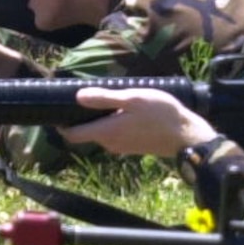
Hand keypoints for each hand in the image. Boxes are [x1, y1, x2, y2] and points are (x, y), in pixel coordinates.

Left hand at [57, 87, 220, 157]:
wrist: (186, 136)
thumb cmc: (161, 114)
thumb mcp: (132, 99)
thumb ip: (104, 98)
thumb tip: (78, 96)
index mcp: (106, 132)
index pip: (72, 135)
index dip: (61, 124)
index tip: (58, 110)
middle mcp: (110, 144)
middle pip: (86, 133)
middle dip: (81, 118)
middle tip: (84, 97)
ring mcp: (121, 148)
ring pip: (101, 133)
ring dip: (99, 120)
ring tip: (109, 100)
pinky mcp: (132, 147)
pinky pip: (114, 135)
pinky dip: (112, 124)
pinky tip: (124, 111)